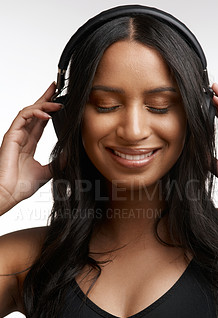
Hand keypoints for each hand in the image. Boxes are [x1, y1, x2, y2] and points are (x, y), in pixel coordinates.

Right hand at [0, 82, 62, 213]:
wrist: (10, 194)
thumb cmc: (22, 185)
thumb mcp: (48, 171)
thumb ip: (59, 161)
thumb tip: (72, 153)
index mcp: (29, 143)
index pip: (41, 121)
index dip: (50, 110)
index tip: (60, 101)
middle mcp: (22, 136)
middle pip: (35, 111)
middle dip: (46, 98)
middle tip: (57, 88)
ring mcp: (16, 134)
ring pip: (29, 111)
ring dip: (44, 104)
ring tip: (58, 102)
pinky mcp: (11, 135)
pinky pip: (23, 117)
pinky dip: (35, 112)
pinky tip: (47, 114)